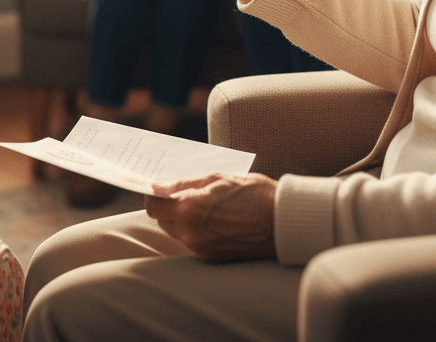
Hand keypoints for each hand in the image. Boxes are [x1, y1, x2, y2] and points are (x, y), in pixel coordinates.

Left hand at [144, 172, 276, 262]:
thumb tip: (160, 186)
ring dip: (182, 218)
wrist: (282, 222)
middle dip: (169, 205)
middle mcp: (191, 233)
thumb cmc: (253, 193)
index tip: (160, 187)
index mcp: (190, 209)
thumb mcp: (218, 178)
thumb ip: (185, 183)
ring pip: (177, 231)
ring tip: (206, 205)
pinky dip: (196, 230)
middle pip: (163, 219)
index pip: (152, 206)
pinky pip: (193, 242)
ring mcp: (201, 249)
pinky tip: (215, 219)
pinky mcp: (212, 258)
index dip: (153, 194)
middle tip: (186, 192)